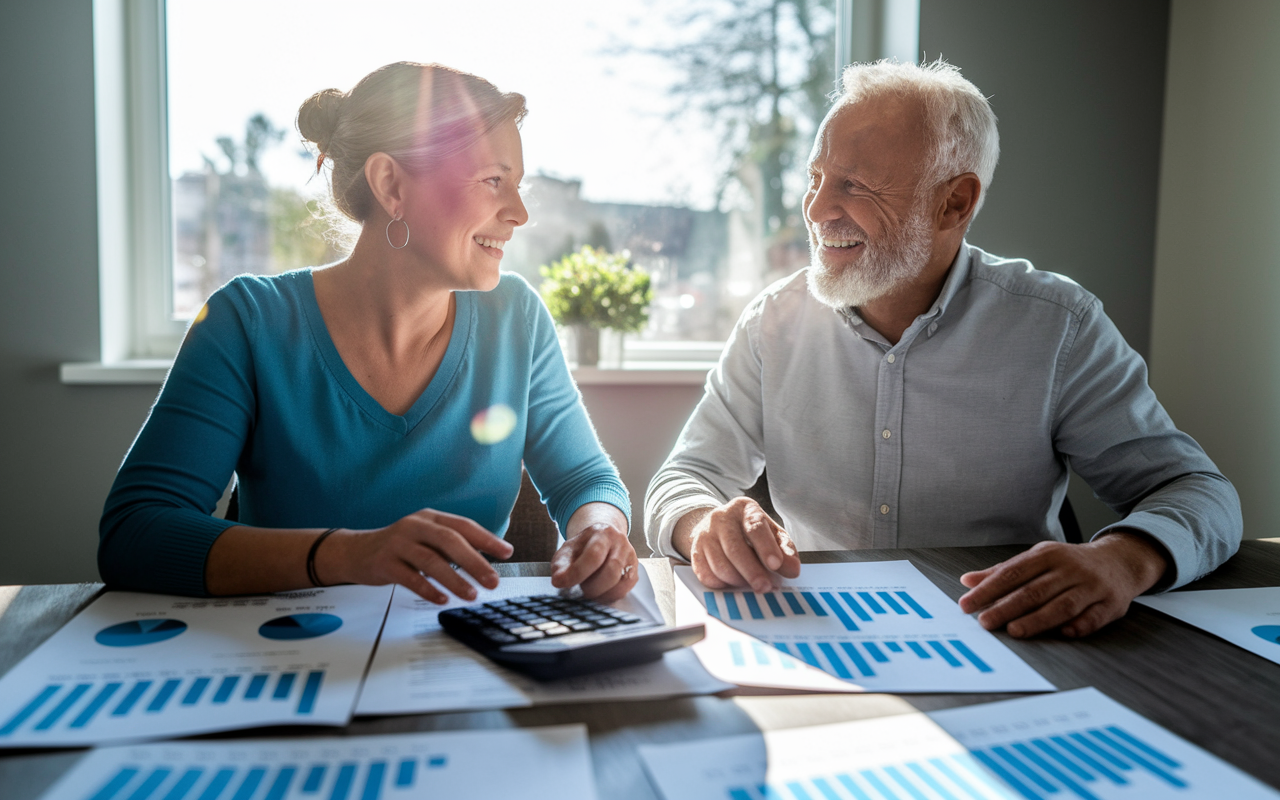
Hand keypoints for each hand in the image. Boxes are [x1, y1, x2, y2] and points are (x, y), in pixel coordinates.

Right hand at [319, 509, 512, 603]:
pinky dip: (427, 589)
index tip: (507, 552)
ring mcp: (398, 543)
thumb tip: (487, 560)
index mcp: (430, 518)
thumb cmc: (400, 547)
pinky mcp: (384, 563)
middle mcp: (415, 526)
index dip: (487, 539)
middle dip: (474, 562)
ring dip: (454, 578)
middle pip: (450, 541)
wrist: (356, 552)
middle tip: (492, 580)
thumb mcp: (426, 538)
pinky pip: (409, 577)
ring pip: (431, 560)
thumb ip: (452, 545)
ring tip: (470, 595)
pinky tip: (442, 599)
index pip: (464, 526)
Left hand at [551, 503, 637, 601]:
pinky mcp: (634, 572)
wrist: (603, 539)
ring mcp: (630, 558)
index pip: (593, 555)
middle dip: (592, 587)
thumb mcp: (567, 551)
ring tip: (590, 589)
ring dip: (601, 593)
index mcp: (602, 533)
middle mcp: (620, 543)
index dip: (578, 572)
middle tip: (582, 589)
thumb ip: (560, 566)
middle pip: (611, 571)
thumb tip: (558, 581)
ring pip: (620, 583)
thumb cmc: (583, 548)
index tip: (562, 583)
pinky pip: (625, 590)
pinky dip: (610, 596)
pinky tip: (600, 592)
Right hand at [675, 497, 800, 592]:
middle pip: (734, 548)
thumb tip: (792, 569)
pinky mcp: (696, 551)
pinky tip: (733, 583)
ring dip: (738, 580)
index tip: (775, 565)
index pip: (755, 526)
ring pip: (719, 564)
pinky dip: (721, 584)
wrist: (719, 526)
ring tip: (751, 585)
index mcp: (745, 509)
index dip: (766, 547)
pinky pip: (705, 574)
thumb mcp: (772, 534)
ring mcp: (705, 534)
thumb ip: (785, 550)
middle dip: (751, 571)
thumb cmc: (751, 532)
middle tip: (764, 587)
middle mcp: (722, 518)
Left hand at [958, 532, 1168, 637]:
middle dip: (1007, 607)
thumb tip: (968, 581)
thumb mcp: (1037, 560)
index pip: (1013, 573)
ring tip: (1014, 631)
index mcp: (1048, 554)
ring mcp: (1092, 586)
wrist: (1120, 560)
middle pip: (1034, 590)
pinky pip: (1094, 617)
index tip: (967, 603)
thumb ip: (1003, 572)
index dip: (988, 589)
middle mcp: (1070, 568)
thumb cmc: (1069, 564)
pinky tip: (1063, 634)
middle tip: (985, 621)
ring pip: (1063, 605)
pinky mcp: (1111, 604)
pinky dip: (1079, 625)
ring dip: (1038, 619)